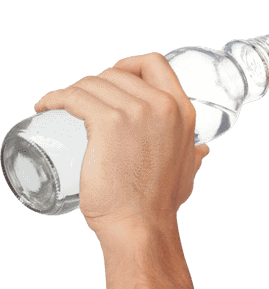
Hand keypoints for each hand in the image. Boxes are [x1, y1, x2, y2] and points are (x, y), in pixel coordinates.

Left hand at [33, 53, 210, 239]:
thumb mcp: (188, 171)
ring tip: (61, 109)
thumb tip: (201, 151)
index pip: (154, 63)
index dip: (129, 65)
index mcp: (183, 112)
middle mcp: (163, 106)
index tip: (112, 79)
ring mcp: (136, 112)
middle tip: (83, 106)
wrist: (141, 224)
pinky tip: (47, 106)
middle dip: (95, 85)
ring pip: (91, 83)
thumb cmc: (160, 203)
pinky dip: (54, 98)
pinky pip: (72, 96)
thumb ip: (194, 156)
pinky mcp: (107, 122)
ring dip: (72, 92)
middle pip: (117, 73)